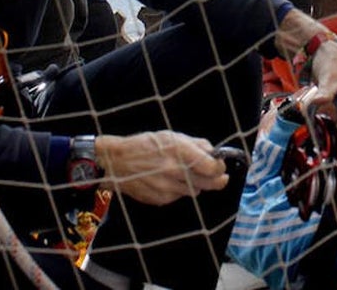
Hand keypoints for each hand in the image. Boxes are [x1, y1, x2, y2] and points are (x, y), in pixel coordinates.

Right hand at [95, 131, 227, 205]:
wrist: (116, 162)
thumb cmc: (144, 145)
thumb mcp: (171, 136)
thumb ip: (196, 144)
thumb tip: (213, 152)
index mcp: (180, 151)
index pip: (213, 166)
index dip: (220, 166)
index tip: (220, 165)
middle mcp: (176, 171)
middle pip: (210, 183)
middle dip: (217, 179)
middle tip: (219, 176)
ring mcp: (168, 187)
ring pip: (196, 191)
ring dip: (196, 184)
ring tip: (185, 174)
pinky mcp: (161, 199)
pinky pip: (179, 196)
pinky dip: (180, 190)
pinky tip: (169, 181)